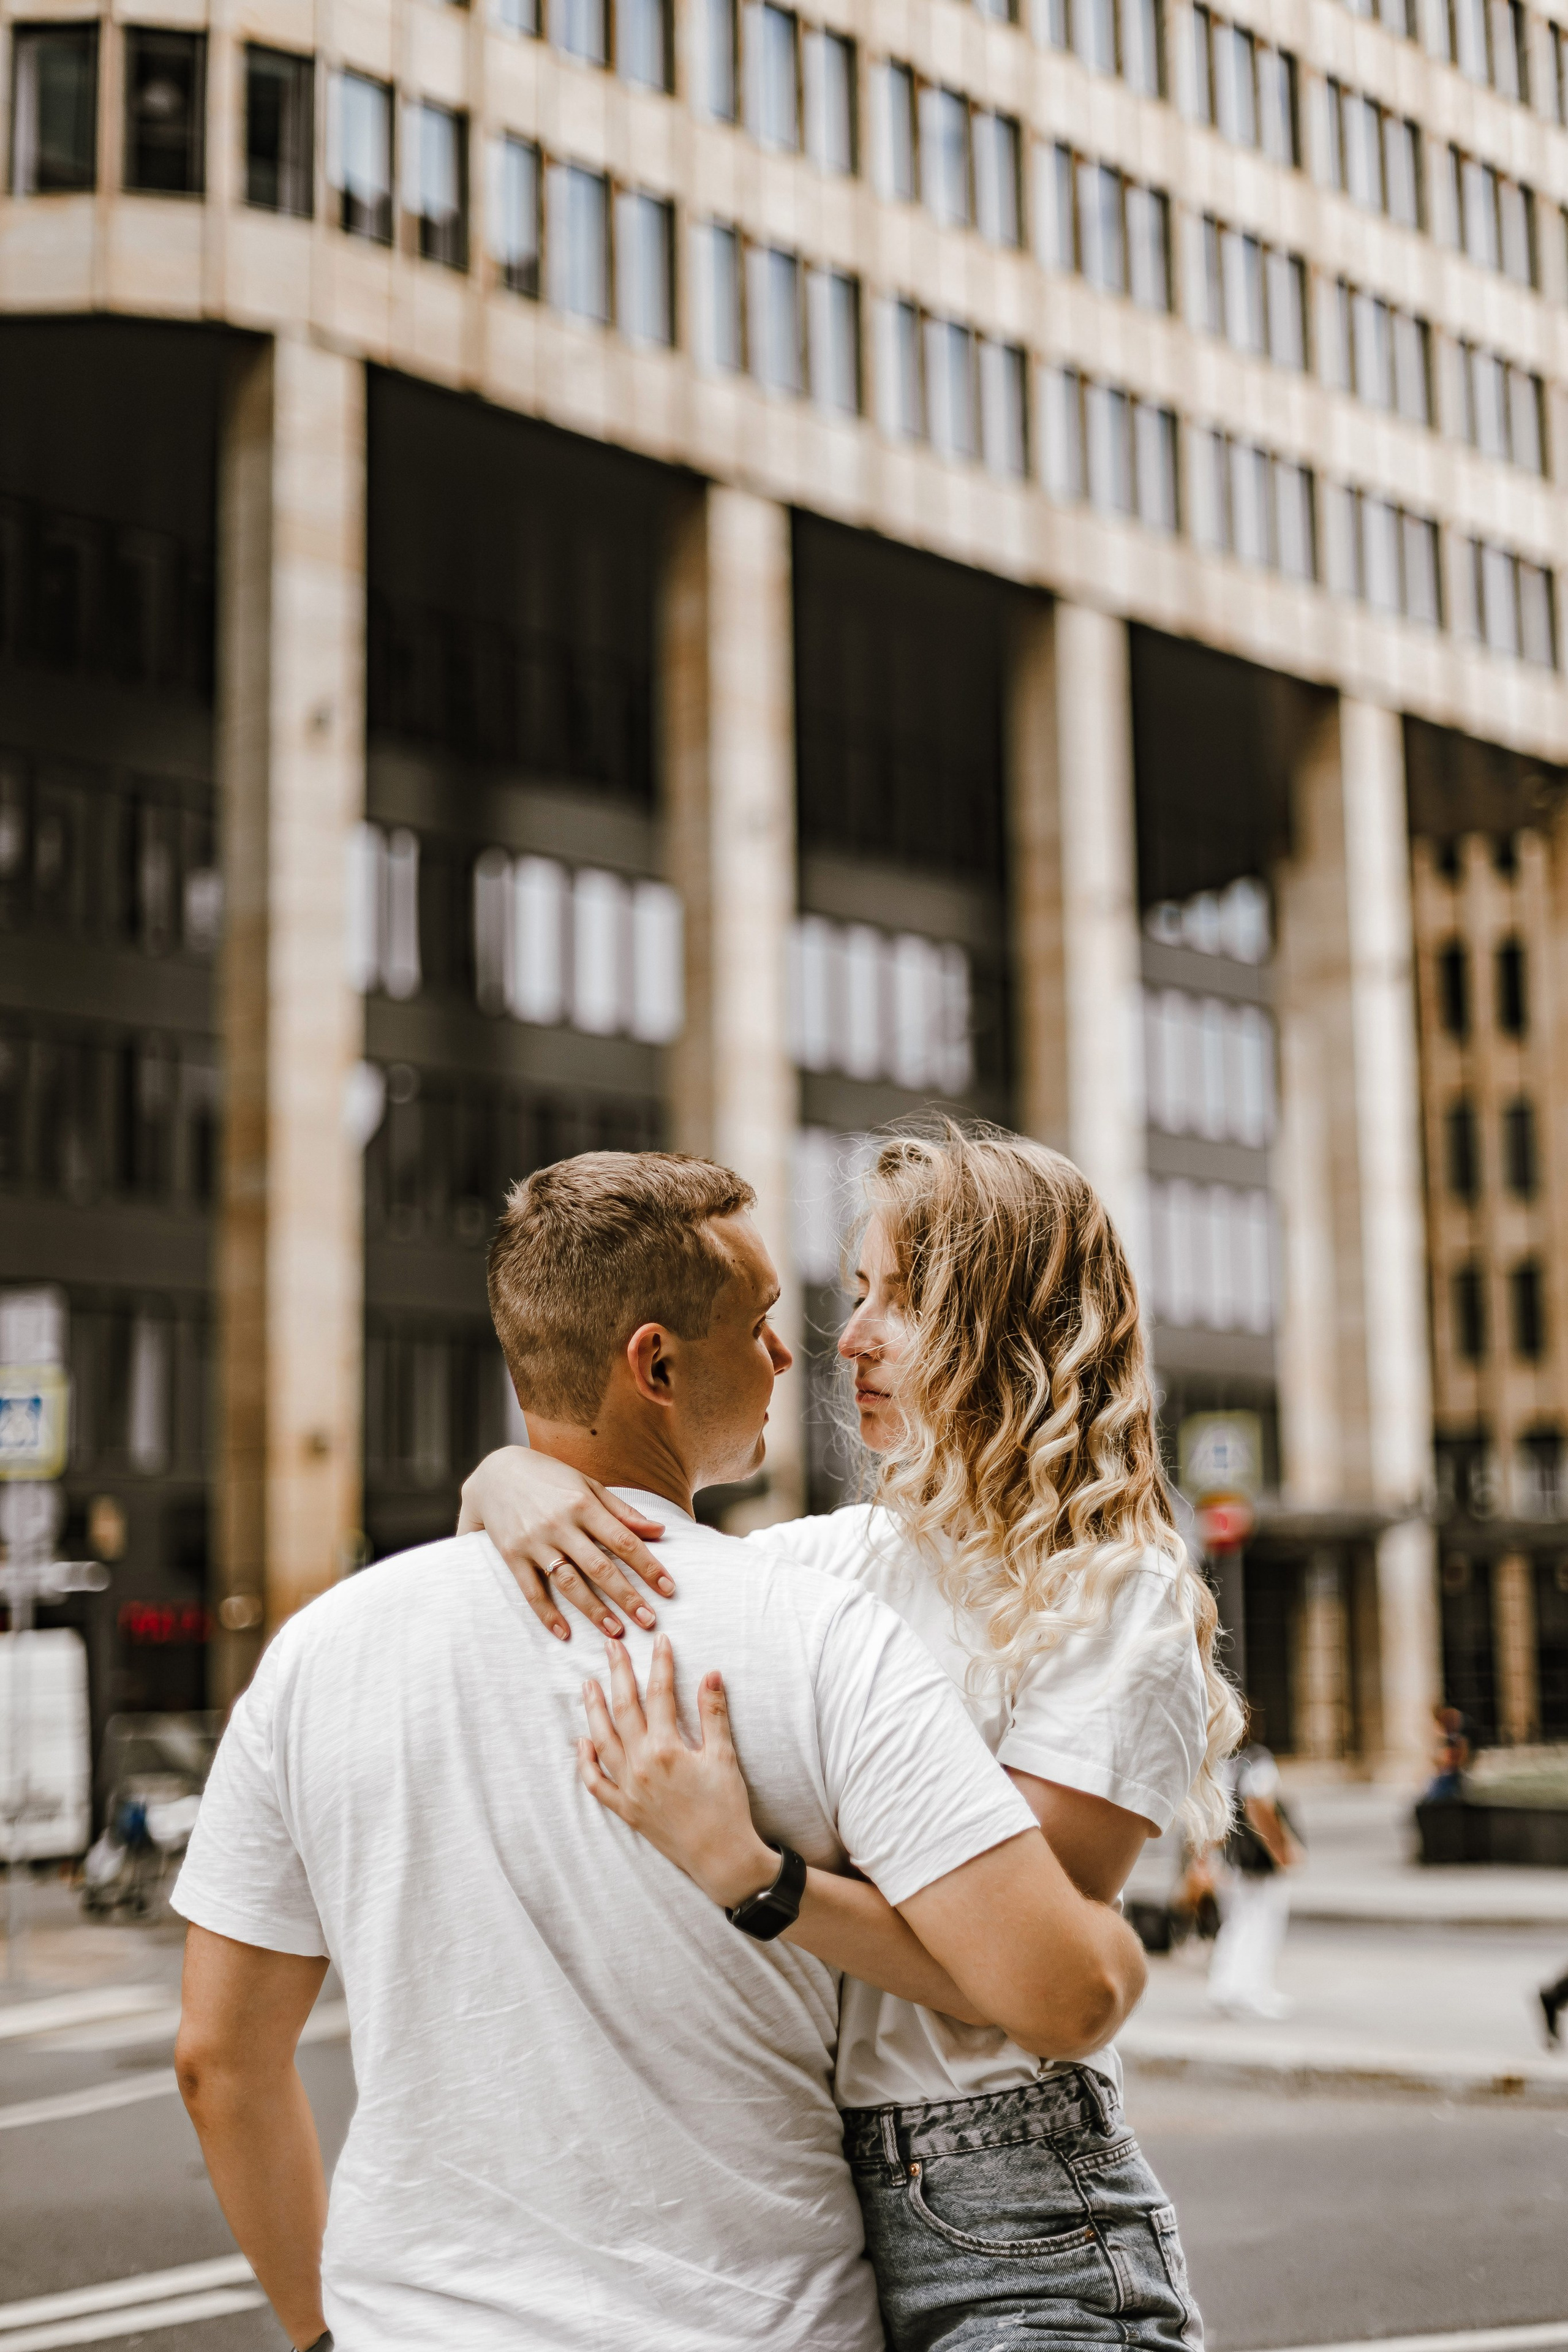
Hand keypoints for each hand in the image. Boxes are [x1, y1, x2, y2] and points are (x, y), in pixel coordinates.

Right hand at [458, 1446, 670, 1641]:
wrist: (495, 1472)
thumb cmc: (549, 1477)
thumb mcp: (587, 1484)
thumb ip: (622, 1511)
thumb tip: (659, 1531)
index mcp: (582, 1504)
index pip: (624, 1541)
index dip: (648, 1566)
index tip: (669, 1589)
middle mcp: (559, 1524)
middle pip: (600, 1567)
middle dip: (627, 1597)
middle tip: (649, 1621)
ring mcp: (534, 1541)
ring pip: (569, 1583)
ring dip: (594, 1611)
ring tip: (616, 1632)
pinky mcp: (512, 1555)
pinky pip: (531, 1590)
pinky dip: (547, 1614)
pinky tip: (564, 1633)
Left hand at [577, 1636, 777, 1909]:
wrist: (720, 1857)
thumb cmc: (726, 1807)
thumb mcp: (724, 1756)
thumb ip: (714, 1713)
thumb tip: (712, 1673)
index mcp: (666, 1748)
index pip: (659, 1694)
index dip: (659, 1664)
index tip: (659, 1640)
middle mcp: (640, 1765)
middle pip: (623, 1709)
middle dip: (617, 1673)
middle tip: (611, 1646)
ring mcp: (628, 1788)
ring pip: (602, 1740)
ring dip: (593, 1710)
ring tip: (588, 1684)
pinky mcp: (625, 1808)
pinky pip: (596, 1782)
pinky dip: (585, 1761)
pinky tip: (582, 1742)